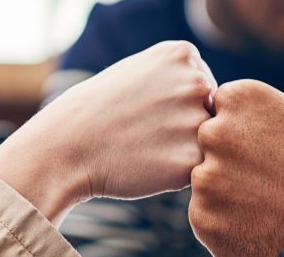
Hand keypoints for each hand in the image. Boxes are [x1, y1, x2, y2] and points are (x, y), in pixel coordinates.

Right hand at [0, 41, 215, 223]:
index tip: (145, 109)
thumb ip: (180, 78)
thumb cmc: (98, 113)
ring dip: (184, 151)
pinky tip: (148, 165)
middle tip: (145, 133)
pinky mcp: (193, 159)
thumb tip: (217, 100)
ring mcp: (197, 120)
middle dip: (185, 127)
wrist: (66, 148)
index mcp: (183, 54)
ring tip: (147, 148)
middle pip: (212, 114)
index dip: (175, 105)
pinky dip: (178, 174)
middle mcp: (197, 81)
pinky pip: (199, 170)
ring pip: (208, 144)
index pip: (204, 87)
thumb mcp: (140, 72)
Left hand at [189, 80, 283, 256]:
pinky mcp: (202, 218)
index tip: (266, 146)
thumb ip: (267, 109)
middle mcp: (213, 133)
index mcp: (238, 98)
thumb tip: (244, 115)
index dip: (244, 128)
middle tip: (267, 179)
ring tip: (267, 205)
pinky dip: (227, 224)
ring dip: (227, 192)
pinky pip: (207, 217)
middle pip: (208, 143)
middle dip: (229, 158)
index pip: (220, 106)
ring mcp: (204, 178)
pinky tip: (259, 226)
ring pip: (207, 182)